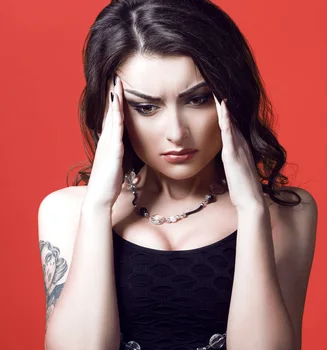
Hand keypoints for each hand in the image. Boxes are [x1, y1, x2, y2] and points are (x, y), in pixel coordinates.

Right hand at [85, 75, 124, 208]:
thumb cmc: (110, 183)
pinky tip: (118, 104)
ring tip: (117, 82)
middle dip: (114, 94)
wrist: (100, 197)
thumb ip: (121, 154)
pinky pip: (114, 129)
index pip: (113, 118)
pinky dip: (116, 115)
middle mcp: (107, 140)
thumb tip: (126, 149)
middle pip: (110, 112)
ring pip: (111, 117)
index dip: (116, 102)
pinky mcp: (112, 150)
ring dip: (114, 100)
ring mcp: (108, 144)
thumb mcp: (118, 164)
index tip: (120, 87)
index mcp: (110, 142)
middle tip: (116, 76)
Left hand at [213, 95, 265, 213]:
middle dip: (226, 105)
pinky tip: (223, 108)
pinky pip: (229, 133)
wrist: (252, 202)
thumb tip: (229, 162)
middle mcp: (241, 146)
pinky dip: (227, 119)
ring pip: (230, 123)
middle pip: (232, 120)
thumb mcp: (237, 174)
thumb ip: (234, 164)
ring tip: (219, 90)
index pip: (233, 126)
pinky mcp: (233, 155)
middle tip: (218, 86)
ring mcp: (238, 149)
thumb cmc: (244, 192)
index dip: (227, 113)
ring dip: (225, 107)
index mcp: (241, 149)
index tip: (220, 99)